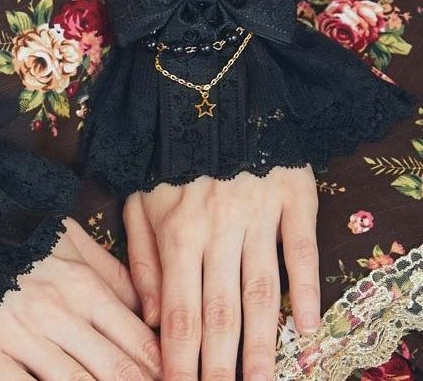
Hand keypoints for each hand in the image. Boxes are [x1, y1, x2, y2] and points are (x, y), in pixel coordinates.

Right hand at [0, 218, 162, 380]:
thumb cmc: (26, 241)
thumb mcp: (73, 243)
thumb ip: (113, 274)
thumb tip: (148, 306)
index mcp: (85, 287)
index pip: (136, 337)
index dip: (160, 366)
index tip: (175, 376)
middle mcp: (60, 314)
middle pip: (115, 366)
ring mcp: (23, 337)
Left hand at [124, 168, 319, 380]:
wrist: (214, 97)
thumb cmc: (171, 155)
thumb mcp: (140, 201)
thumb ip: (143, 259)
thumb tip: (153, 317)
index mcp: (178, 231)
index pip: (179, 311)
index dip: (180, 359)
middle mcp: (219, 229)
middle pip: (221, 311)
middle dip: (221, 364)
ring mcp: (260, 214)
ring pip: (263, 290)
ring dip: (264, 343)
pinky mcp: (294, 198)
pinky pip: (302, 250)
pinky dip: (309, 290)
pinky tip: (310, 328)